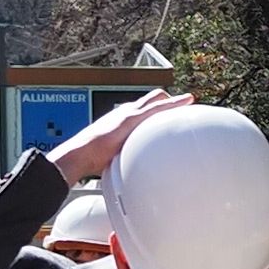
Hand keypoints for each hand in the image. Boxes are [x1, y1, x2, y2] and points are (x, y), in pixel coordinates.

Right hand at [50, 88, 189, 184]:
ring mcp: (129, 113)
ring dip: (172, 101)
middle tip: (180, 110)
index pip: (141, 109)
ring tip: (188, 103)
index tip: (166, 116)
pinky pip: (158, 107)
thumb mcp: (111, 154)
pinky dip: (174, 103)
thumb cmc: (91, 158)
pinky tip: (188, 101)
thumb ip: (122, 156)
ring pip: (156, 98)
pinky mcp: (132, 118)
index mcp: (119, 119)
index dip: (155, 110)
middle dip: (166, 102)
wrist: (80, 154)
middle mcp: (124, 112)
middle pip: (151, 98)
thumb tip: (128, 170)